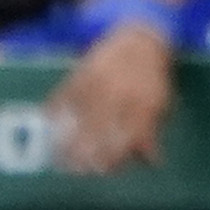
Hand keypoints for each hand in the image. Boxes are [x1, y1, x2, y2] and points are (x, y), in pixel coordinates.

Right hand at [48, 16, 175, 175]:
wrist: (140, 39)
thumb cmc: (151, 78)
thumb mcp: (160, 103)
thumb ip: (151, 132)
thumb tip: (151, 163)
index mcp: (144, 103)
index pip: (128, 137)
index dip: (115, 156)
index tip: (103, 171)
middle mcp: (121, 93)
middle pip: (100, 130)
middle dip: (87, 153)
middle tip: (76, 171)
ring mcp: (100, 82)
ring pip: (79, 116)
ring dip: (67, 139)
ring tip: (58, 158)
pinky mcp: (82, 71)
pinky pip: (65, 95)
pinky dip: (55, 112)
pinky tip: (49, 126)